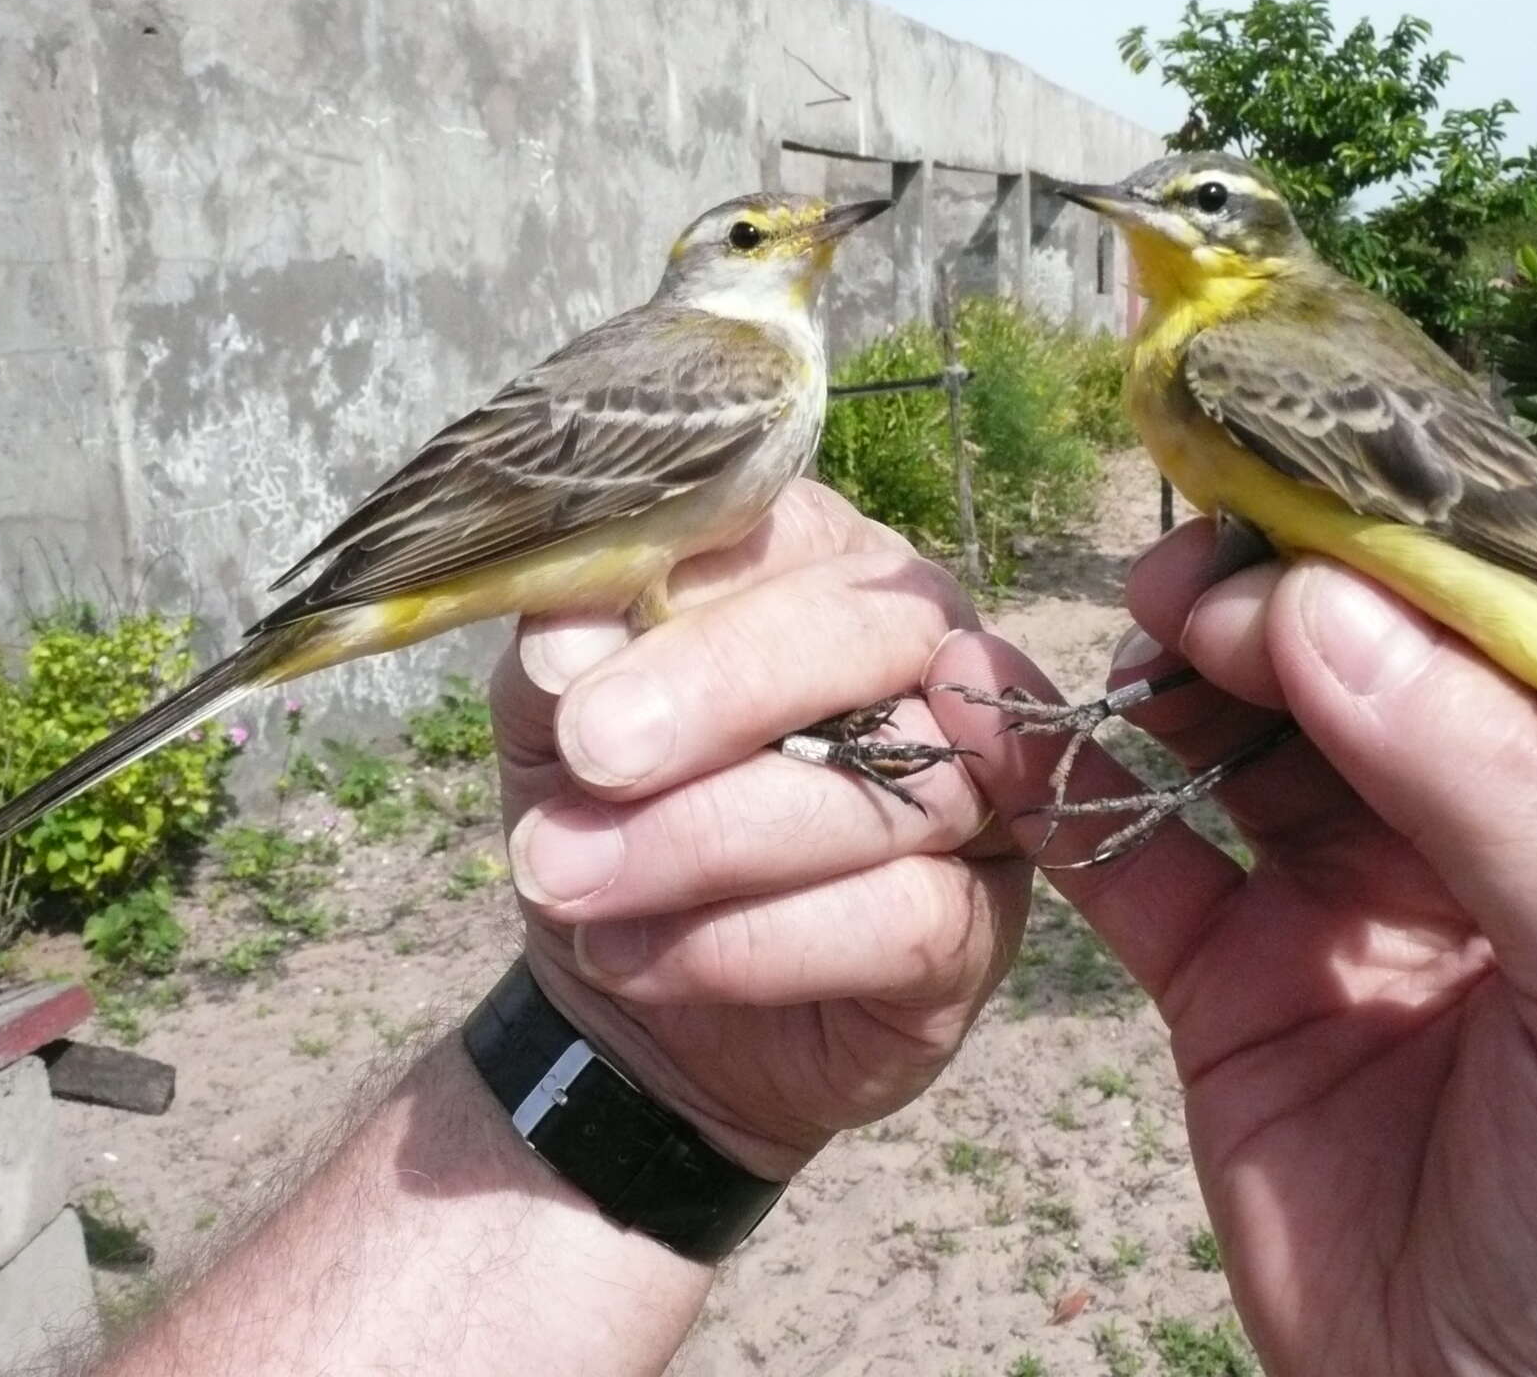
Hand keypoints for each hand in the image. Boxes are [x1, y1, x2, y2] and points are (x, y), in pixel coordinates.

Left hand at [492, 482, 1029, 1180]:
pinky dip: (751, 943)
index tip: (574, 677)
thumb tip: (568, 641)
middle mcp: (932, 661)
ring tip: (567, 879)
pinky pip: (906, 920)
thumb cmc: (610, 814)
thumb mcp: (556, 724)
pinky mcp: (980, 925)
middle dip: (724, 692)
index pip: (804, 534)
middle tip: (594, 757)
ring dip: (708, 838)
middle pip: (878, 635)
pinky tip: (635, 955)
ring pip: (895, 785)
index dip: (698, 596)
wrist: (626, 1001)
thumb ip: (566, 660)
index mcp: (829, 573)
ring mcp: (978, 793)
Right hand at [929, 516, 1536, 1375]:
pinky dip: (1065, 789)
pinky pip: (1137, 862)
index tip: (1295, 527)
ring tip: (1123, 648)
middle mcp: (1490, 837)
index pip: (1521, 633)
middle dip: (1274, 604)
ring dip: (1168, 673)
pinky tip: (999, 723)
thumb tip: (1324, 614)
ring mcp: (1351, 907)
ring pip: (1241, 738)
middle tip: (1191, 593)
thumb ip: (1507, 803)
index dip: (1406, 562)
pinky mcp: (1235, 988)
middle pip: (1365, 662)